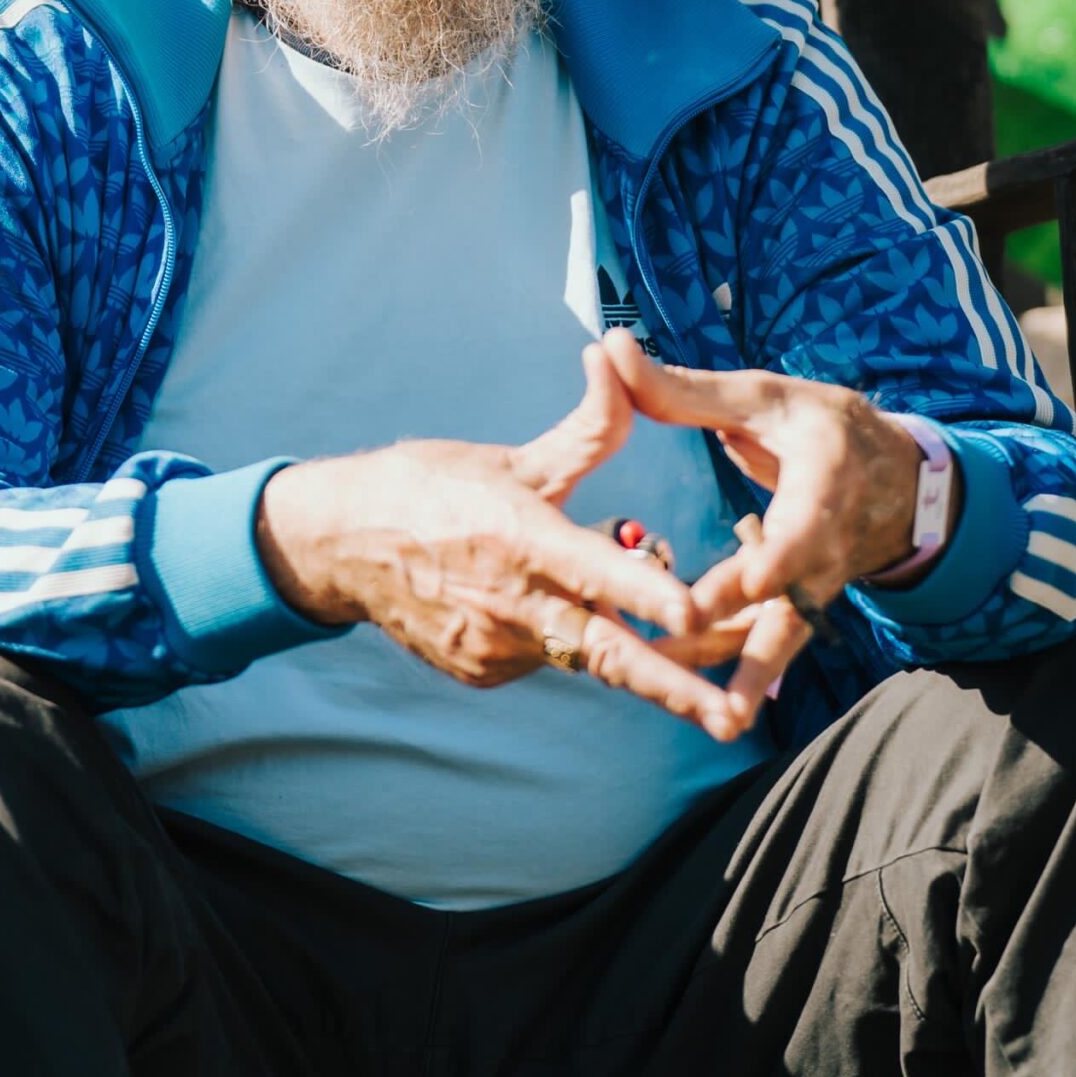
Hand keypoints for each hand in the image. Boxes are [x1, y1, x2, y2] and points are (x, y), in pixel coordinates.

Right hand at [255, 344, 748, 742]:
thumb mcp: (511, 457)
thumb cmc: (430, 488)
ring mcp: (498, 649)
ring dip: (645, 658)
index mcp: (520, 538)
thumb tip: (619, 359)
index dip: (646, 593)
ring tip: (715, 668)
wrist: (341, 546)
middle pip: (608, 655)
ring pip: (587, 656)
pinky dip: (574, 642)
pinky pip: (550, 660)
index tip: (694, 614)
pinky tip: (574, 617)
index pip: (594, 570)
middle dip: (677, 690)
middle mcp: (512, 604)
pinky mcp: (485, 674)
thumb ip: (585, 427)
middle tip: (734, 717)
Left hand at [600, 330, 957, 724]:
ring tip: (714, 720)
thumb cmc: (821, 426)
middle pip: (784, 601)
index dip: (763, 566)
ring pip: (781, 637)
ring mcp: (821, 586)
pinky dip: (744, 675)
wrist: (899, 478)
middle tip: (682, 666)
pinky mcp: (807, 609)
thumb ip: (682, 388)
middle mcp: (829, 546)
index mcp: (824, 483)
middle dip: (737, 639)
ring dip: (744, 676)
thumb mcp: (762, 396)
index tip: (722, 593)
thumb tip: (610, 349)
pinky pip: (773, 646)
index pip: (797, 534)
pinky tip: (715, 713)